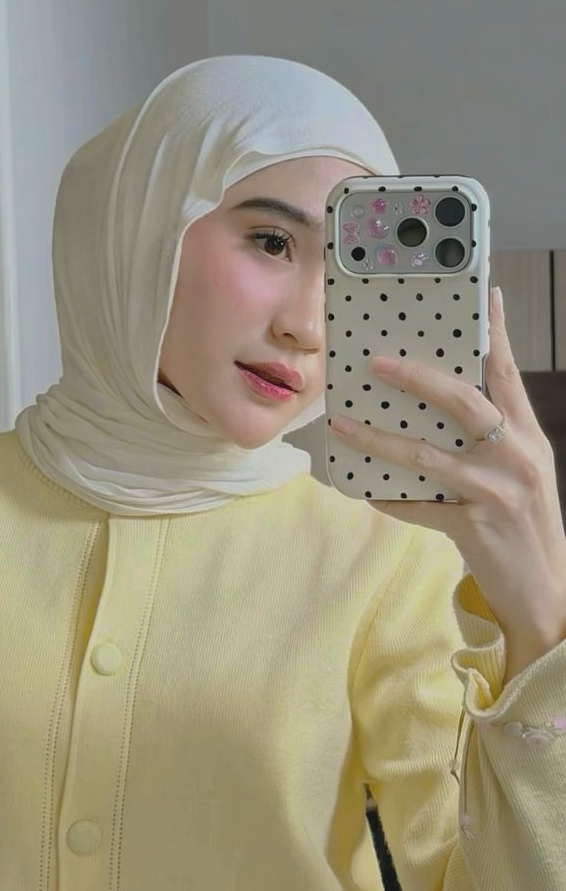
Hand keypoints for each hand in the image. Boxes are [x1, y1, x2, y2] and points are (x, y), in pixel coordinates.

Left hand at [330, 287, 565, 675]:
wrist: (547, 595)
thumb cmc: (525, 524)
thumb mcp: (521, 472)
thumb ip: (493, 437)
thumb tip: (439, 402)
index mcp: (527, 436)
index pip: (508, 372)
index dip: (494, 331)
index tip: (479, 295)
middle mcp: (516, 456)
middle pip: (464, 401)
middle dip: (417, 377)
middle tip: (377, 362)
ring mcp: (496, 492)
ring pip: (427, 455)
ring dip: (379, 438)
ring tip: (344, 424)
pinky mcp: (475, 528)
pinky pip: (418, 508)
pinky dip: (390, 499)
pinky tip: (366, 492)